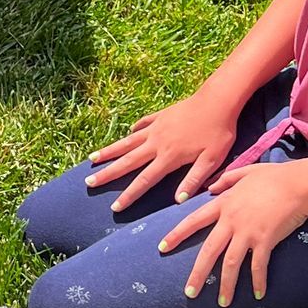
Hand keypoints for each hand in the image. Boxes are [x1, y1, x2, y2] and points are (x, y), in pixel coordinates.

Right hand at [85, 86, 244, 213]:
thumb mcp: (212, 159)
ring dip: (110, 151)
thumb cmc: (218, 132)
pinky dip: (134, 130)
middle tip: (89, 183)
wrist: (218, 100)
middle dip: (107, 174)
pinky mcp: (161, 116)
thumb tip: (178, 200)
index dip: (129, 195)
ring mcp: (156, 128)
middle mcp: (157, 143)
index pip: (144, 180)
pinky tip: (128, 132)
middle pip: (127, 162)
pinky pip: (143, 124)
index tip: (115, 207)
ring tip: (92, 159)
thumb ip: (194, 179)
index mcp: (169, 157)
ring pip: (127, 142)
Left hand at [157, 160, 307, 307]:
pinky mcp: (265, 240)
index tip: (162, 248)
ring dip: (226, 285)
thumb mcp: (245, 172)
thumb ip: (226, 179)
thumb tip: (211, 187)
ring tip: (223, 303)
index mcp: (223, 204)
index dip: (176, 235)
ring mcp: (247, 232)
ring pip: (230, 263)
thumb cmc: (274, 177)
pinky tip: (259, 294)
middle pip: (208, 251)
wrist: (298, 183)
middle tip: (189, 293)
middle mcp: (231, 221)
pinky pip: (258, 266)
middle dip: (198, 274)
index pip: (193, 221)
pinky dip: (258, 281)